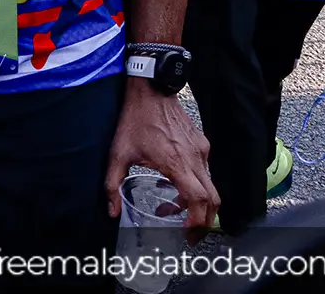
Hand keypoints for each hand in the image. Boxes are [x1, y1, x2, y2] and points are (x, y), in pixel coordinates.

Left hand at [104, 78, 219, 240]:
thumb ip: (112, 184)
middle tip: (189, 234)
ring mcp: (201, 151)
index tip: (188, 234)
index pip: (199, 201)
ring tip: (173, 209)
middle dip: (204, 221)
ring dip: (197, 203)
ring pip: (210, 186)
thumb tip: (112, 210)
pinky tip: (174, 184)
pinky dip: (195, 185)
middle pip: (213, 199)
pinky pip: (205, 172)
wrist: (150, 90)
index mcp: (177, 164)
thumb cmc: (135, 120)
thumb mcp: (118, 153)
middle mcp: (195, 159)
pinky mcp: (202, 144)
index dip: (198, 222)